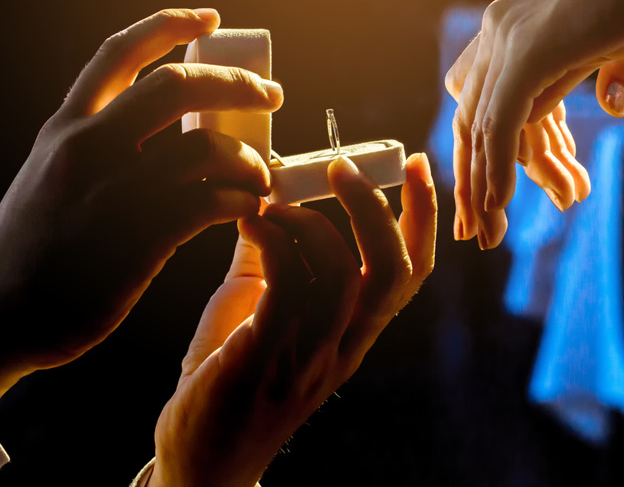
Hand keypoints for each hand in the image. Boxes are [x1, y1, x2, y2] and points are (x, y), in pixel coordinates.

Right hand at [0, 8, 283, 423]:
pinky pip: (212, 200)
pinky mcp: (139, 235)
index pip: (120, 52)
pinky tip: (247, 207)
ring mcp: (114, 189)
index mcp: (67, 126)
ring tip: (260, 176)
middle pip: (179, 84)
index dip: (169, 24)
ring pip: (207, 146)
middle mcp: (88, 145)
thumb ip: (97, 148)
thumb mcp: (49, 177)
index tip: (211, 16)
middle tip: (271, 96)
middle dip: (237, 84)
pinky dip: (242, 199)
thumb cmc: (30, 252)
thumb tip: (167, 133)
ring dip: (249, 159)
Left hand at [150, 153, 436, 486]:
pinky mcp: (267, 357)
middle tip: (342, 167)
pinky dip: (272, 239)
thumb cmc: (230, 382)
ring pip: (340, 272)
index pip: (409, 274)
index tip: (414, 165)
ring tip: (270, 207)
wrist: (201, 460)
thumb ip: (271, 265)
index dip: (421, 217)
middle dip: (375, 209)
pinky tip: (250, 225)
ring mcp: (308, 356)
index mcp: (352, 334)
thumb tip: (266, 206)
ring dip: (308, 221)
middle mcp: (343, 346)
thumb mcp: (262, 316)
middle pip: (391, 270)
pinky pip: (286, 284)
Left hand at [446, 0, 623, 247]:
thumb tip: (610, 106)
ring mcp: (508, 39)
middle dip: (471, 179)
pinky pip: (500, 122)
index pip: (484, 104)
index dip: (483, 154)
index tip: (490, 199)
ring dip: (482, 186)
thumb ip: (608, 75)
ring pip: (480, 128)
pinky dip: (496, 167)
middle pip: (470, 120)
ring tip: (488, 234)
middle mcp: (498, 33)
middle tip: (478, 231)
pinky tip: (499, 204)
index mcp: (511, 30)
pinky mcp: (527, 50)